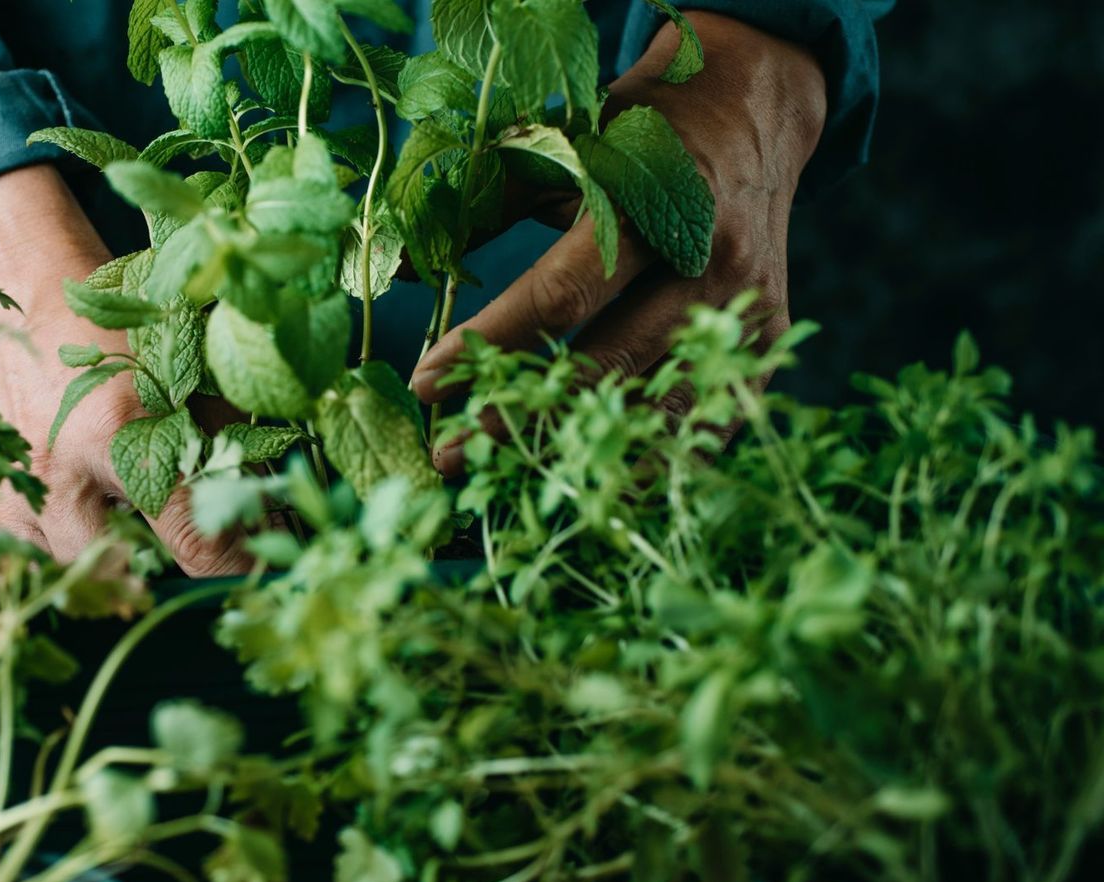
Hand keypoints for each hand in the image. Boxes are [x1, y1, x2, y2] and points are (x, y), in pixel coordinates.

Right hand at [0, 166, 248, 574]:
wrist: (14, 300)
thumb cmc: (110, 333)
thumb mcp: (181, 375)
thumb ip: (225, 445)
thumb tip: (267, 512)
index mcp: (119, 430)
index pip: (192, 539)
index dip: (233, 563)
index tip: (254, 565)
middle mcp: (60, 471)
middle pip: (128, 570)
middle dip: (164, 563)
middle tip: (186, 539)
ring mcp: (15, 490)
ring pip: (77, 567)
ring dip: (110, 552)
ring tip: (125, 508)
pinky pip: (35, 553)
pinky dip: (66, 538)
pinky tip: (79, 500)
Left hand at [411, 12, 827, 475]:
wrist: (754, 106)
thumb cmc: (642, 127)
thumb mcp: (569, 144)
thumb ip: (496, 205)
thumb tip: (411, 267)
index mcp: (651, 205)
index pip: (560, 297)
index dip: (491, 346)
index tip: (427, 384)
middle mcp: (705, 263)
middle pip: (604, 367)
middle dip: (517, 415)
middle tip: (449, 451)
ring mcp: (745, 308)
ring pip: (655, 405)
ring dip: (575, 448)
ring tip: (507, 472)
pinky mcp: (768, 338)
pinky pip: (704, 418)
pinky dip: (647, 453)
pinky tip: (591, 477)